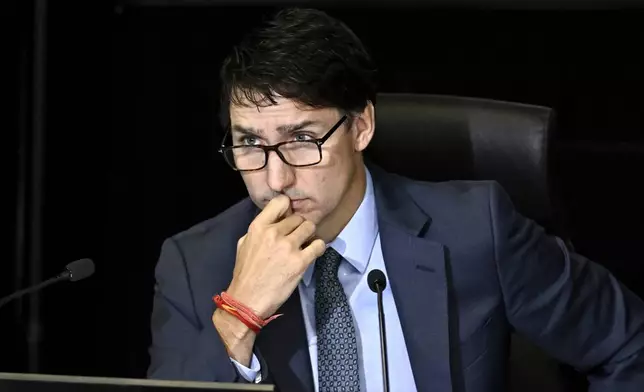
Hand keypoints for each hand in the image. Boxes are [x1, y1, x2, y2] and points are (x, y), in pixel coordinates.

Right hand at [227, 195, 325, 318]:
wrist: (247, 301)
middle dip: (299, 226)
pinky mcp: (300, 262)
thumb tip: (275, 222)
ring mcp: (288, 247)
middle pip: (298, 217)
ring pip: (310, 227)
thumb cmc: (245, 274)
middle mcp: (274, 233)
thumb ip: (259, 230)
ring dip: (309, 235)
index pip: (280, 202)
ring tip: (305, 244)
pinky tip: (313, 252)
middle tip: (297, 236)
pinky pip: (318, 245)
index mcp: (258, 227)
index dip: (288, 207)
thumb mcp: (244, 244)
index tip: (289, 216)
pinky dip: (318, 247)